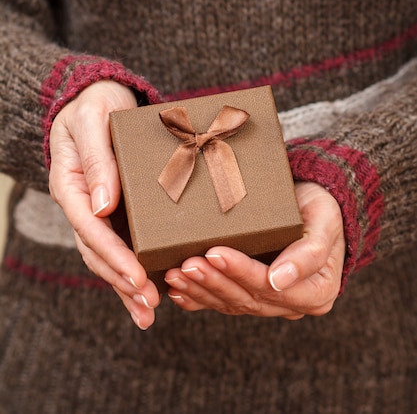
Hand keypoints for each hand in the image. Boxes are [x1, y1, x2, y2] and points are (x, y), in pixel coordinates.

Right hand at [49, 80, 159, 328]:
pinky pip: (123, 243)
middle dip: (122, 280)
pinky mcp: (116, 210)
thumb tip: (101, 205)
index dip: (113, 255)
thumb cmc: (95, 104)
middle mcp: (83, 202)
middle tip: (149, 304)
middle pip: (98, 250)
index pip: (89, 227)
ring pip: (108, 255)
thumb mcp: (92, 120)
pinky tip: (152, 289)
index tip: (137, 276)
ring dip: (126, 285)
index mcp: (70, 183)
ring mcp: (98, 209)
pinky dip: (134, 268)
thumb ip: (96, 158)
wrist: (100, 97)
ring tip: (149, 311)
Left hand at [164, 182, 344, 318]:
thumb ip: (310, 253)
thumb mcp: (325, 221)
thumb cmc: (321, 209)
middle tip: (186, 264)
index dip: (240, 271)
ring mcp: (272, 303)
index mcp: (317, 291)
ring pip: (232, 303)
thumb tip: (278, 281)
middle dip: (213, 281)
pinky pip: (224, 303)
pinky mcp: (253, 296)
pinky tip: (177, 292)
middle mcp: (293, 304)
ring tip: (176, 275)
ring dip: (201, 290)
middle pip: (247, 298)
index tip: (214, 253)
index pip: (270, 285)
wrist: (315, 206)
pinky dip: (198, 298)